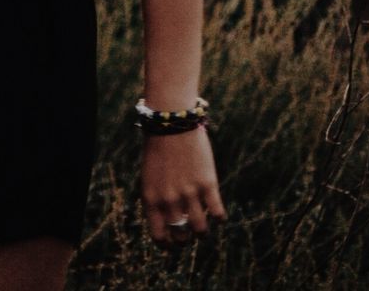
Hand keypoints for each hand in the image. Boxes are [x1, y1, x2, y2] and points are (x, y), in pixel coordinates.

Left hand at [140, 126, 226, 244]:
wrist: (170, 123)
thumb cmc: (158, 149)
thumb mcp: (150, 177)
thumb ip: (158, 200)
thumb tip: (170, 222)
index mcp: (150, 199)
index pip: (159, 235)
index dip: (167, 245)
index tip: (173, 245)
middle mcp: (169, 200)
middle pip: (181, 235)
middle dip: (186, 238)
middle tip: (190, 234)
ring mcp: (189, 193)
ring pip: (201, 229)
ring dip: (203, 232)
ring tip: (204, 227)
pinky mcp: (207, 184)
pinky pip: (217, 213)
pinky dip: (219, 217)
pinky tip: (218, 214)